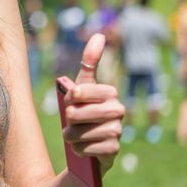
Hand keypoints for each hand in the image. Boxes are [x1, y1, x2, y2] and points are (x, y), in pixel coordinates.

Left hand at [61, 33, 125, 172]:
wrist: (88, 145)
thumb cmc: (83, 111)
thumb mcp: (82, 87)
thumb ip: (89, 62)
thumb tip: (99, 35)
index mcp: (109, 92)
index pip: (78, 91)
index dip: (68, 99)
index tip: (71, 102)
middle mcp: (118, 110)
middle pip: (75, 113)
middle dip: (67, 119)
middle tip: (71, 121)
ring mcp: (118, 130)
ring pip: (78, 132)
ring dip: (70, 135)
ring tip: (74, 135)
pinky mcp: (113, 150)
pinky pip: (86, 148)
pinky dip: (78, 149)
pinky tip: (81, 148)